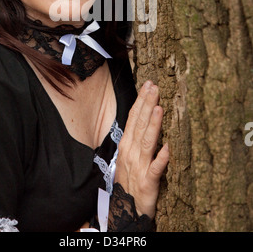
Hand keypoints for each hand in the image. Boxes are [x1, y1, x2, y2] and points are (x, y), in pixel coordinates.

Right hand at [114, 81, 168, 218]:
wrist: (126, 209)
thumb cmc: (130, 179)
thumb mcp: (130, 155)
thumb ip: (137, 137)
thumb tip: (145, 116)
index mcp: (127, 145)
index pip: (134, 118)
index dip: (141, 101)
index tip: (148, 85)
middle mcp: (131, 153)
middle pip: (140, 125)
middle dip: (147, 105)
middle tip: (155, 87)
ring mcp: (139, 167)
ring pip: (147, 142)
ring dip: (153, 125)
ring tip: (159, 108)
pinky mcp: (148, 182)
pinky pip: (156, 169)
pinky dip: (161, 159)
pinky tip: (168, 148)